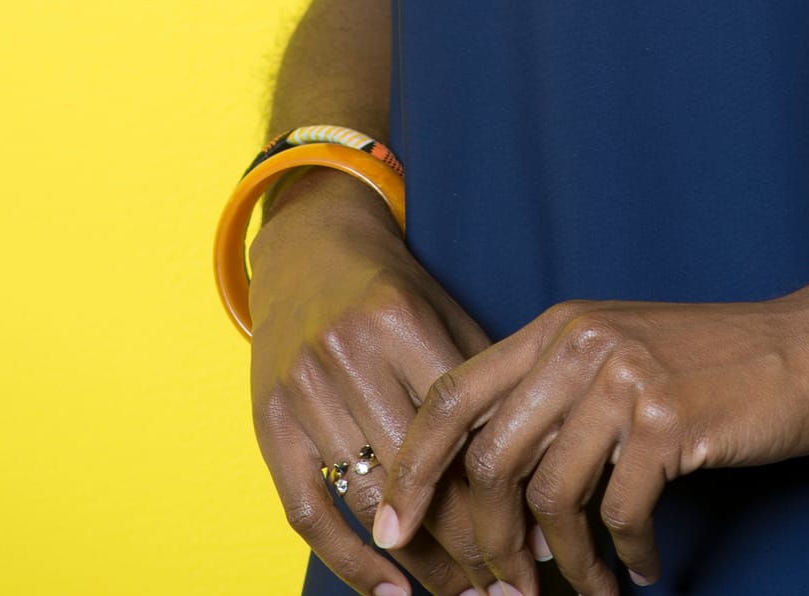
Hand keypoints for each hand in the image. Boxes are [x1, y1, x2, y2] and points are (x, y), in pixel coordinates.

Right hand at [248, 171, 514, 594]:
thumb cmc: (393, 289)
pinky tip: (390, 592)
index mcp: (399, 320)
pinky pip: (307, 510)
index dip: (499, 494)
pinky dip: (348, 561)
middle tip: (507, 585)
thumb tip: (540, 467)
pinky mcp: (267, 423)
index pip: (458, 429)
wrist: (308, 247)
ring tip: (463, 593)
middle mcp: (346, 354)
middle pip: (415, 472)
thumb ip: (484, 378)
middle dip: (466, 541)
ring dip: (418, 562)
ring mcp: (301, 390)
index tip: (536, 543)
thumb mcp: (445, 312)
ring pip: (366, 500)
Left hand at [372, 263, 808, 595]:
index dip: (412, 467)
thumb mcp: (619, 358)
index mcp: (559, 327)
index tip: (394, 527)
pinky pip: (616, 514)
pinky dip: (624, 555)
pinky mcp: (667, 420)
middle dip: (490, 544)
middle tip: (508, 590)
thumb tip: (488, 486)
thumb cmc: (717, 362)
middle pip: (490, 462)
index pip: (453, 395)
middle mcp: (581, 343)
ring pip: (550, 499)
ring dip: (567, 564)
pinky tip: (644, 565)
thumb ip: (554, 400)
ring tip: (593, 587)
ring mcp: (623, 378)